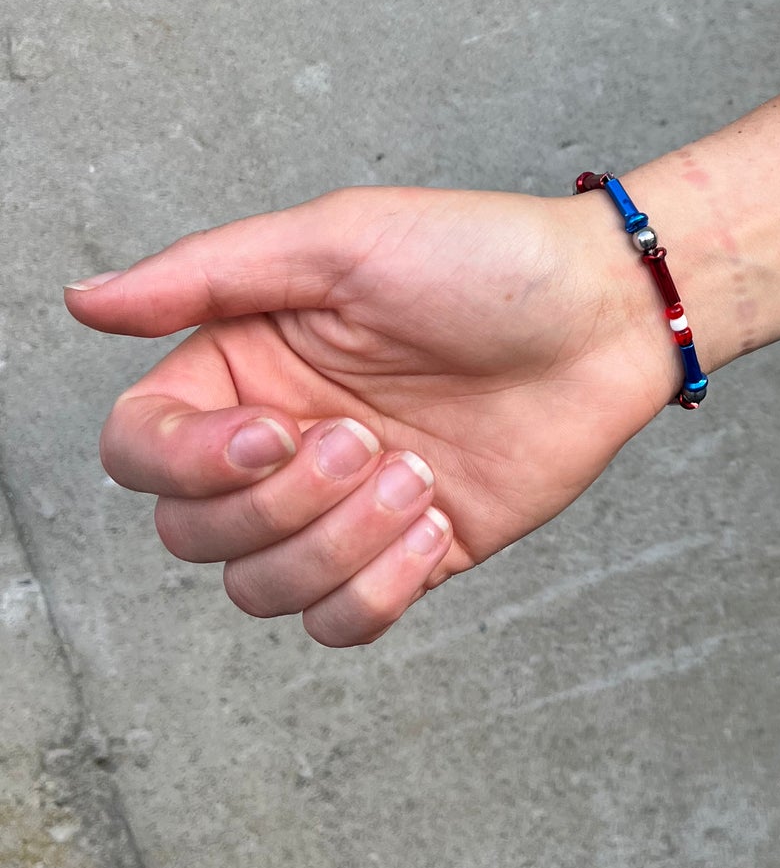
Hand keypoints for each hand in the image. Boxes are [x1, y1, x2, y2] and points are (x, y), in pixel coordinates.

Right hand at [64, 187, 680, 646]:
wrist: (606, 315)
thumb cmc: (483, 259)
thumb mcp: (341, 242)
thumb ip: (208, 275)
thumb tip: (84, 299)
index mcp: (247, 364)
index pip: (139, 449)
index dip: (184, 463)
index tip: (271, 431)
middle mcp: (282, 442)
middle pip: (191, 534)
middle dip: (277, 505)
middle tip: (366, 439)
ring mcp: (345, 507)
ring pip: (261, 590)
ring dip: (336, 544)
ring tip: (415, 474)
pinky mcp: (410, 555)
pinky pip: (340, 625)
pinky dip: (377, 589)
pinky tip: (435, 520)